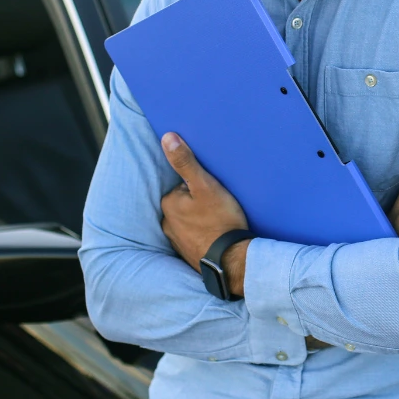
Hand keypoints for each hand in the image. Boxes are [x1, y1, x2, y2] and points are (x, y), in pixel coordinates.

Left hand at [159, 133, 248, 275]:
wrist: (232, 260)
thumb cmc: (220, 222)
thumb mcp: (205, 186)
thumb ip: (185, 162)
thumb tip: (167, 137)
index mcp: (169, 204)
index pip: (184, 185)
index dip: (202, 185)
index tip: (215, 192)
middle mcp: (167, 223)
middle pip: (186, 202)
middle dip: (200, 202)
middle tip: (220, 206)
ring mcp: (177, 240)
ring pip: (190, 220)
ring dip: (202, 219)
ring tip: (221, 221)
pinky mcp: (188, 253)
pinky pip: (196, 236)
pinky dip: (205, 234)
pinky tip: (218, 235)